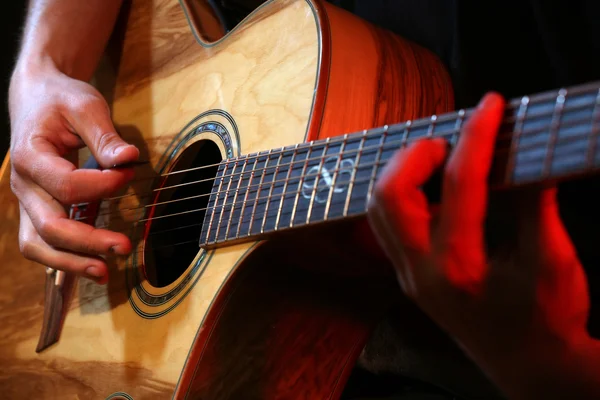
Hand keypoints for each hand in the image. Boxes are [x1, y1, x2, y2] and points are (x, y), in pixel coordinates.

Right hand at [9, 62, 138, 282]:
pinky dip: (65, 258)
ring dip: (71, 262)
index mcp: (30, 156)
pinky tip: (94, 265)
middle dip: (88, 241)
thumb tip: (129, 159)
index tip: (129, 174)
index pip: (67, 185)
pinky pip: (44, 242)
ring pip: (38, 244)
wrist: (36, 98)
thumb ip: (105, 136)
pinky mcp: (38, 209)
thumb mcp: (85, 106)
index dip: (102, 186)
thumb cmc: (61, 100)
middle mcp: (24, 185)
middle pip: (50, 226)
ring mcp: (28, 201)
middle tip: (124, 247)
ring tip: (105, 273)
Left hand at [367, 93, 597, 397]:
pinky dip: (403, 195)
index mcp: (459, 267)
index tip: (491, 106)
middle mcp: (421, 271)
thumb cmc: (548, 321)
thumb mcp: (552, 260)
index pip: (459, 183)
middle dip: (416, 155)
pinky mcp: (408, 276)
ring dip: (403, 173)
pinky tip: (432, 186)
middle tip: (451, 139)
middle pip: (390, 195)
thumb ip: (536, 204)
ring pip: (379, 210)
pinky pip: (388, 225)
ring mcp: (408, 276)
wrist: (531, 367)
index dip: (476, 136)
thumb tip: (528, 153)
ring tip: (440, 157)